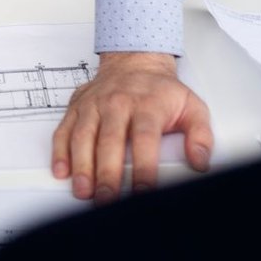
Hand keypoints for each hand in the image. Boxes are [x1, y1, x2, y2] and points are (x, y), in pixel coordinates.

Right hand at [51, 51, 212, 200]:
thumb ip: (200, 136)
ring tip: (83, 190)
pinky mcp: (77, 106)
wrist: (134, 60)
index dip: (143, 167)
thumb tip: (200, 162)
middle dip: (107, 174)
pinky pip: (64, 129)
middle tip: (107, 199)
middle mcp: (116, 103)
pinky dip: (59, 151)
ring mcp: (93, 105)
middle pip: (109, 140)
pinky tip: (61, 170)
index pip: (144, 138)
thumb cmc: (160, 90)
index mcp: (147, 105)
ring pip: (83, 136)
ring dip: (81, 165)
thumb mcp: (191, 106)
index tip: (144, 190)